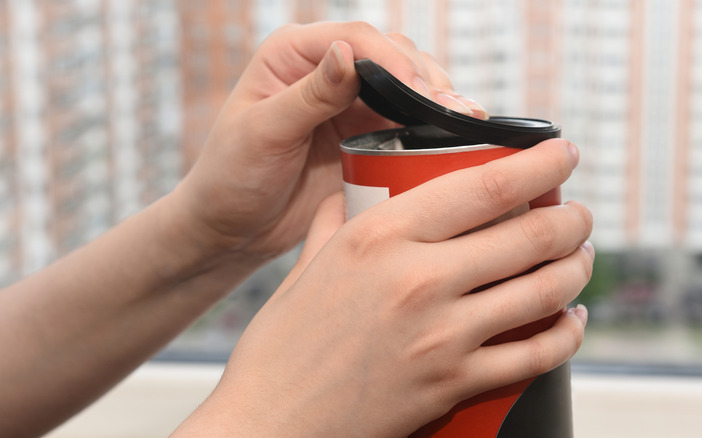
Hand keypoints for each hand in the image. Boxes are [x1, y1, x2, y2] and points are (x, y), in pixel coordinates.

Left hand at [171, 22, 487, 262]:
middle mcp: (327, 71)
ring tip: (463, 123)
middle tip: (450, 111)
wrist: (233, 228)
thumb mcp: (263, 133)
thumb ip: (308, 95)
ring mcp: (350, 104)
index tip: (419, 89)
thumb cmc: (231, 177)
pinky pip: (407, 122)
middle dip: (425, 79)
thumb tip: (346, 54)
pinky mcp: (366, 136)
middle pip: (392, 56)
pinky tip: (451, 140)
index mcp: (293, 55)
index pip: (355, 38)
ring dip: (436, 100)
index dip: (392, 60)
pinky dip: (430, 128)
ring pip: (408, 85)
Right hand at [174, 139, 592, 436]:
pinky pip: (535, 355)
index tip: (563, 152)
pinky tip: (572, 319)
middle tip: (577, 212)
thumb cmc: (280, 347)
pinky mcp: (454, 384)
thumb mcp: (305, 268)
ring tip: (581, 256)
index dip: (538, 163)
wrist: (270, 425)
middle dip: (570, 218)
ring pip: (543, 291)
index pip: (484, 186)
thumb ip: (331, 222)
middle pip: (528, 236)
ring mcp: (442, 337)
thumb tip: (344, 193)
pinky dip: (568, 334)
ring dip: (576, 268)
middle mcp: (418, 280)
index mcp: (380, 237)